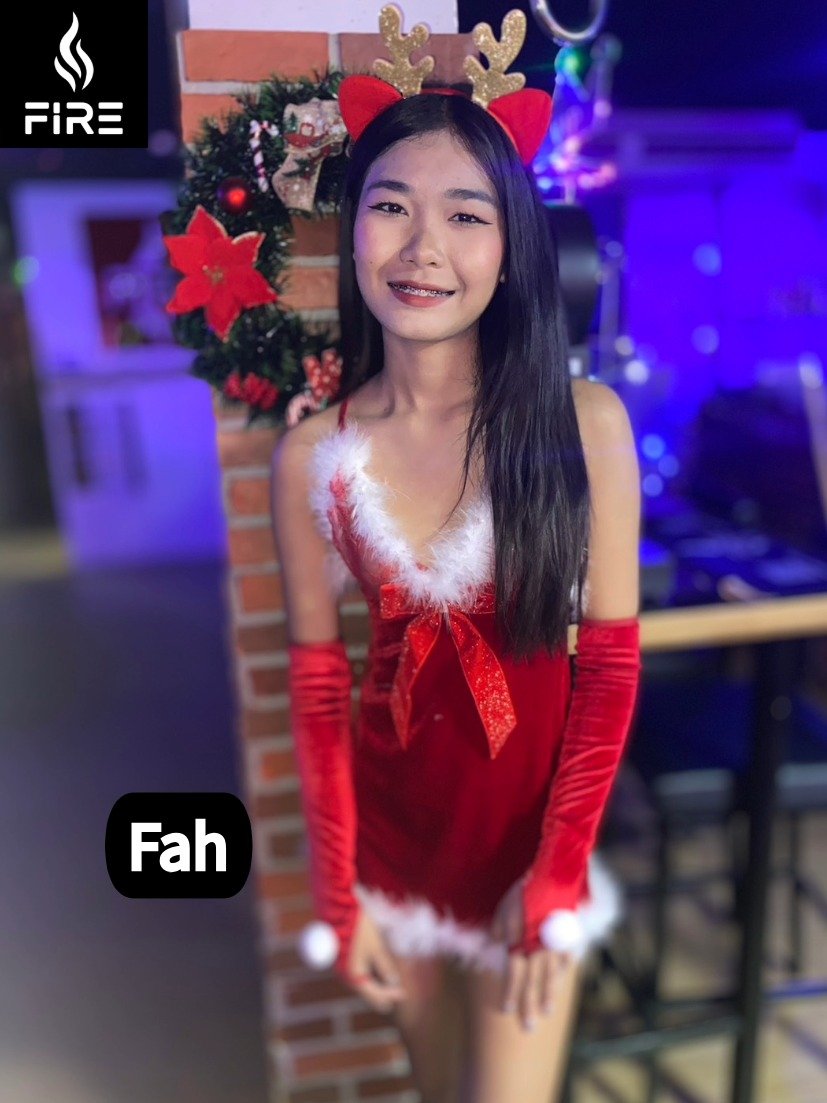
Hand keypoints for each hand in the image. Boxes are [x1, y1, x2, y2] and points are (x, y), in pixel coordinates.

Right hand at [344, 907, 406, 1011]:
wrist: (341, 908)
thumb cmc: (359, 928)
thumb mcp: (377, 947)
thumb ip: (386, 967)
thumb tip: (395, 983)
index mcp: (354, 976)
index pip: (375, 996)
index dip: (391, 996)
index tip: (404, 994)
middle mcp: (348, 975)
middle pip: (369, 991)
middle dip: (385, 990)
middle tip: (400, 989)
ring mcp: (346, 966)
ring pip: (366, 981)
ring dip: (380, 981)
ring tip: (393, 979)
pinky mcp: (347, 956)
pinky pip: (362, 971)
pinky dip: (373, 972)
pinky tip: (382, 967)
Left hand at [490, 877, 572, 1031]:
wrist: (552, 877)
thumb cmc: (522, 892)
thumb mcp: (503, 909)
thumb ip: (499, 930)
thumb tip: (496, 943)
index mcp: (521, 944)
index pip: (514, 976)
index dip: (510, 994)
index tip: (506, 1011)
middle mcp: (538, 950)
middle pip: (533, 982)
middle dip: (530, 1005)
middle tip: (529, 1027)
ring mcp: (555, 945)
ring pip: (552, 976)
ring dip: (548, 994)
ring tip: (547, 1010)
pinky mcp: (567, 937)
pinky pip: (566, 959)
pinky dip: (563, 971)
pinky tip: (560, 979)